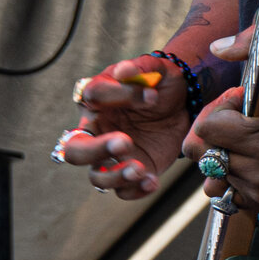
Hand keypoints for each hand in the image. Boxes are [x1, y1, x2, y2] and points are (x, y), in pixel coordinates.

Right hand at [52, 54, 194, 200]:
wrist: (184, 105)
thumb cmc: (162, 84)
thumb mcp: (157, 70)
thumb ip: (140, 68)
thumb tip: (122, 70)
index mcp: (97, 100)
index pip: (93, 97)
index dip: (119, 95)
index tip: (153, 96)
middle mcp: (97, 130)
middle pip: (74, 149)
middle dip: (95, 149)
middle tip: (125, 142)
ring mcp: (111, 156)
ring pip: (96, 177)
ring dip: (115, 176)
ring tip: (141, 170)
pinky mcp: (129, 172)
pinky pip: (123, 191)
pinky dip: (135, 190)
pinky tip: (153, 181)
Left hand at [181, 38, 258, 212]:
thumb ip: (253, 47)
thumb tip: (218, 47)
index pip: (207, 128)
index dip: (220, 108)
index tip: (243, 103)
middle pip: (204, 152)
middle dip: (217, 132)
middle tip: (240, 121)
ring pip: (213, 174)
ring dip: (222, 154)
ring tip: (245, 140)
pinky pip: (228, 192)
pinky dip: (232, 176)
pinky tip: (250, 159)